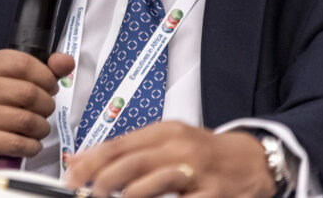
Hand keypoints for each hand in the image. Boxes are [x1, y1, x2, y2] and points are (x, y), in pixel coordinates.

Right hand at [0, 50, 74, 172]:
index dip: (46, 77)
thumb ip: (47, 68)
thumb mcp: (20, 79)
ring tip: (40, 128)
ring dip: (41, 127)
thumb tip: (65, 62)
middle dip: (46, 104)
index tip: (51, 87)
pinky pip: (15, 143)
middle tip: (46, 110)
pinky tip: (32, 144)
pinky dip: (31, 146)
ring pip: (24, 120)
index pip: (23, 64)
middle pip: (26, 92)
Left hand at [64, 121, 276, 197]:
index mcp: (165, 132)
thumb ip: (133, 150)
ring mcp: (196, 172)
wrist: (251, 160)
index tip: (71, 175)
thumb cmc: (206, 152)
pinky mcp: (212, 195)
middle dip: (101, 181)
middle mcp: (179, 147)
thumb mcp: (170, 141)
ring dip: (126, 196)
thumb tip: (87, 159)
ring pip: (151, 183)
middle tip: (85, 193)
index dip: (90, 161)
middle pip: (130, 163)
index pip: (119, 144)